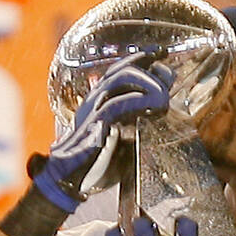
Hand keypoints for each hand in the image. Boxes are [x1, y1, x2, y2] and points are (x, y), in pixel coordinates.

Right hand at [32, 60, 170, 213]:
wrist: (68, 180)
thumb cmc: (96, 162)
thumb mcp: (124, 137)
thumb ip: (138, 119)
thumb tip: (162, 102)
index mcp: (100, 101)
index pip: (121, 69)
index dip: (143, 58)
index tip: (163, 55)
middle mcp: (95, 100)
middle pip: (122, 69)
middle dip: (149, 71)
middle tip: (166, 83)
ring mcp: (93, 110)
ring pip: (120, 78)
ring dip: (148, 83)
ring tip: (162, 98)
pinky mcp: (95, 125)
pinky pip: (117, 104)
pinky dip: (139, 101)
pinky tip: (154, 108)